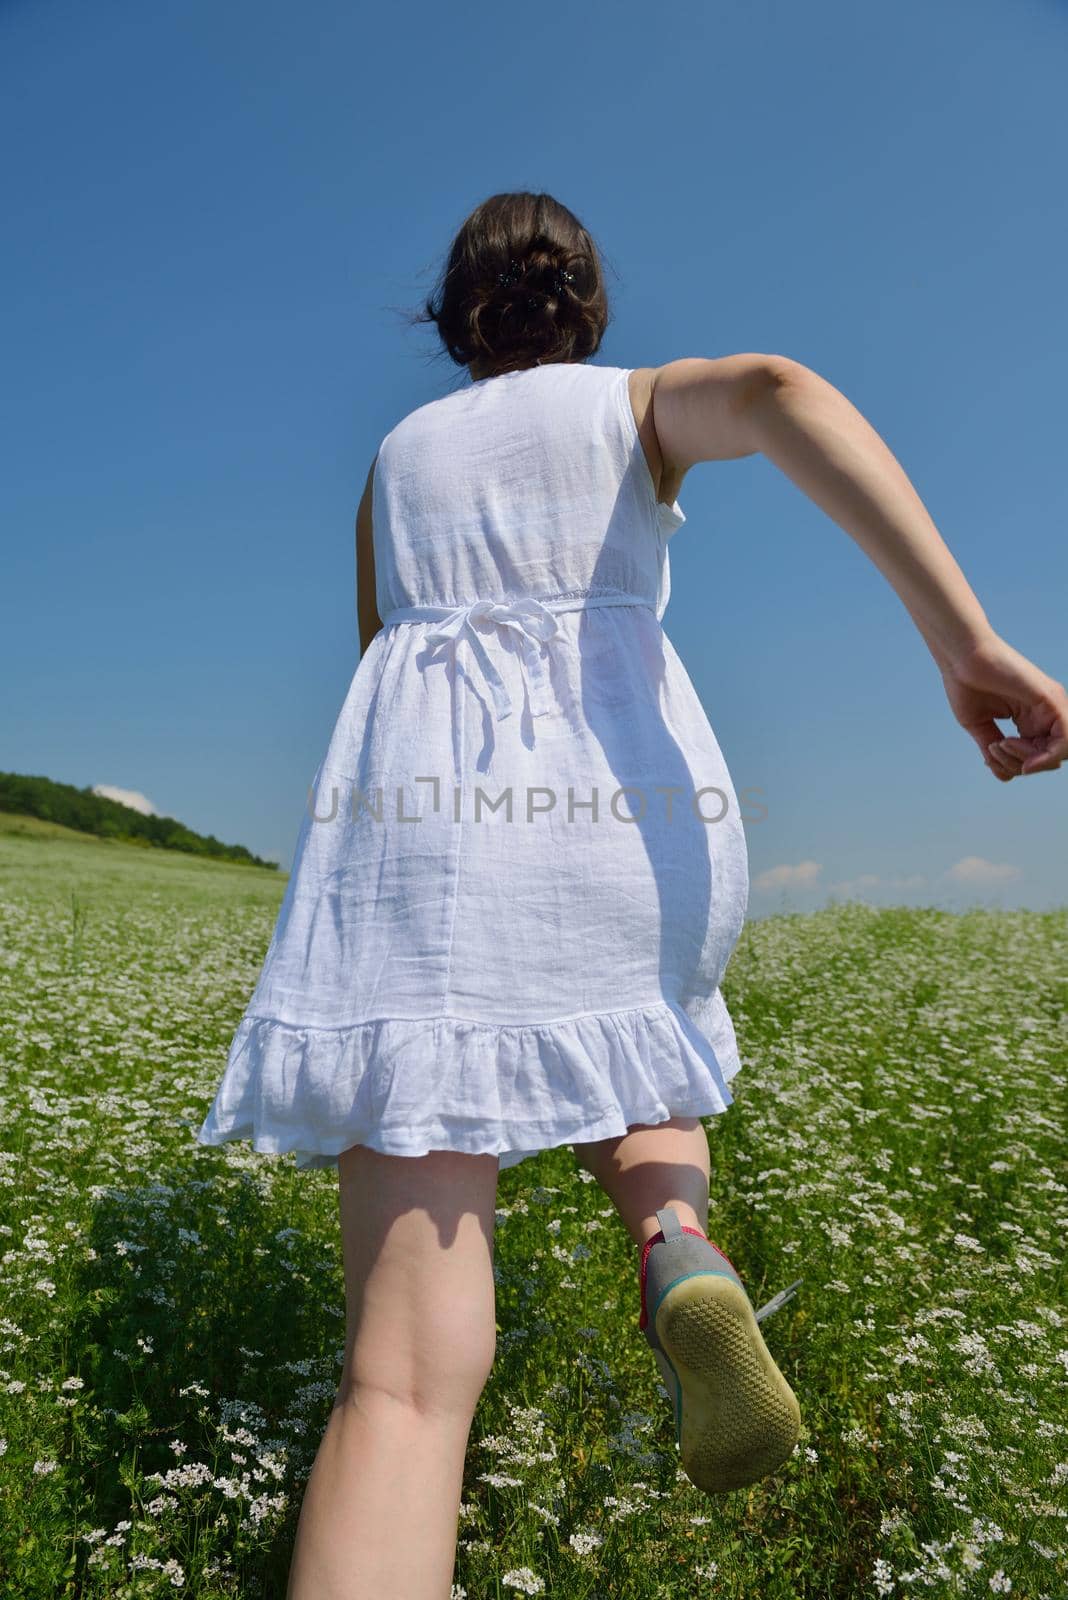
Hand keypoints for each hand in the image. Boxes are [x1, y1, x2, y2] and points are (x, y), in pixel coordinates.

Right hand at [939, 633, 1067, 780]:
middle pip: (1051, 757)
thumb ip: (995, 751)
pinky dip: (1048, 756)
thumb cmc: (967, 684)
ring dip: (1030, 761)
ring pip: (1060, 752)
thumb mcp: (981, 726)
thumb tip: (1006, 777)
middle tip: (996, 749)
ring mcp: (1051, 705)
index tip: (990, 754)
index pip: (1039, 755)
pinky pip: (1065, 739)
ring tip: (1003, 745)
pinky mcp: (1051, 699)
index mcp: (1031, 718)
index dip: (1017, 765)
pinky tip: (1026, 760)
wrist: (961, 657)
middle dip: (1022, 765)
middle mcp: (1046, 712)